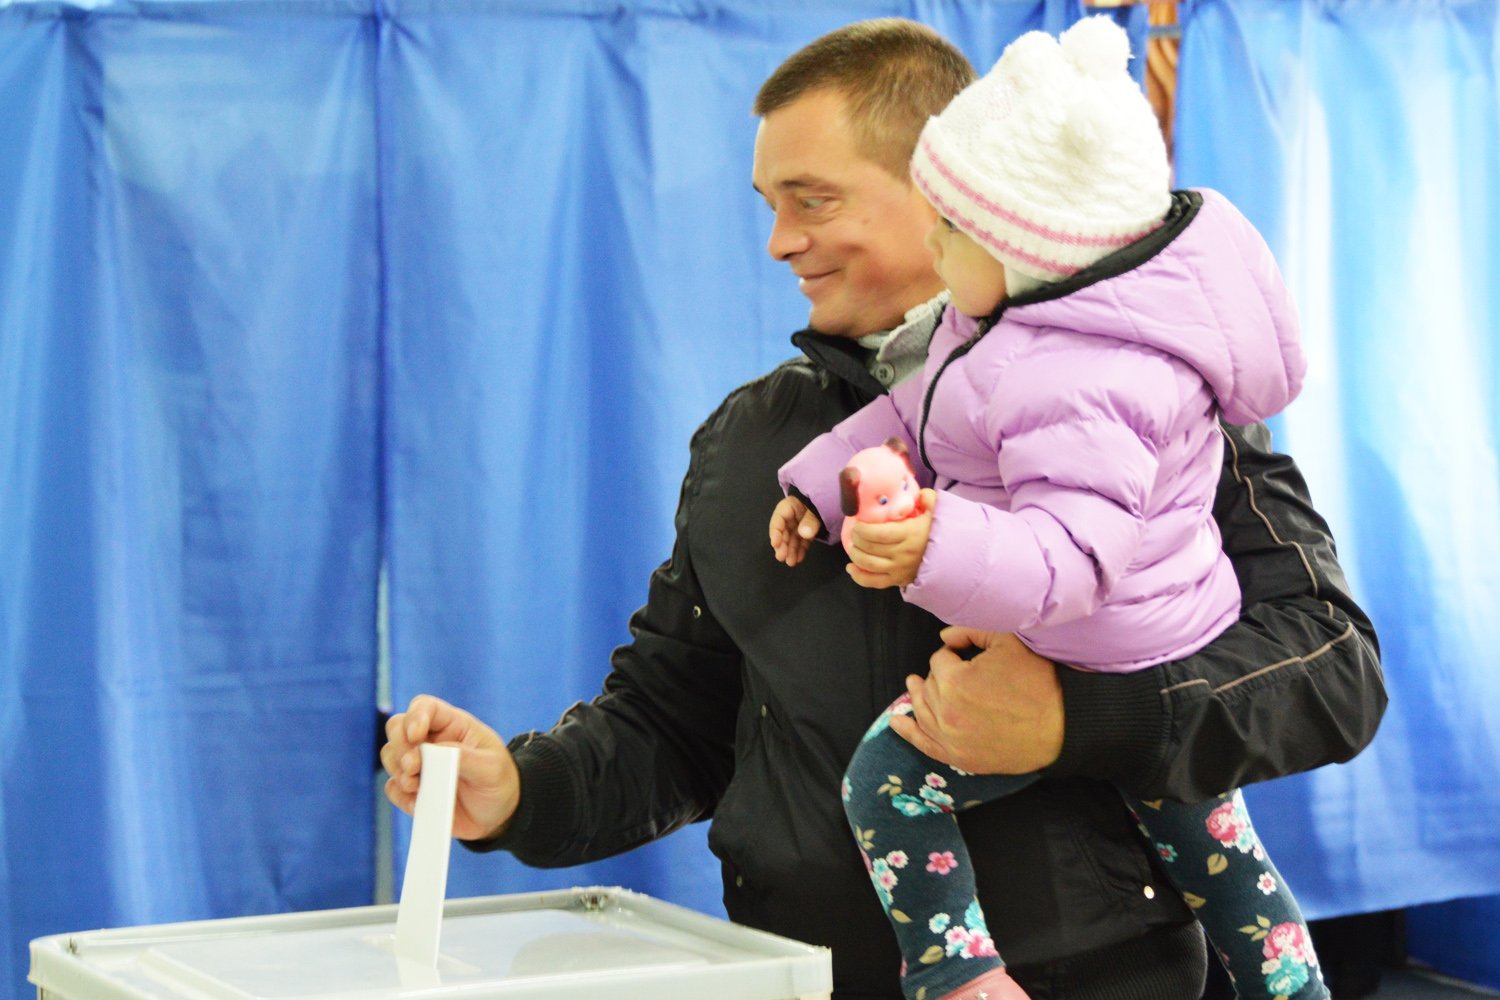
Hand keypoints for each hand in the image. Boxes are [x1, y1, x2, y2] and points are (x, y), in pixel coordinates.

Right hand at [381, 694, 521, 840]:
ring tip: (416, 786)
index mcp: (453, 725)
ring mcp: (419, 765)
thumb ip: (466, 758)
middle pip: (397, 727)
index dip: (415, 716)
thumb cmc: (498, 782)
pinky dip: (400, 796)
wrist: (498, 815)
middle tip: (413, 766)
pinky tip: (417, 804)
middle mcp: (431, 741)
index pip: (425, 707)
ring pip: (390, 756)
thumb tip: (434, 753)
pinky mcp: (413, 790)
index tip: (416, 735)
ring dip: (397, 770)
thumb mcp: (491, 769)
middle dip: (400, 745)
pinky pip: (393, 788)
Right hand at [770, 495, 821, 565]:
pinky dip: (801, 549)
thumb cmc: (826, 498)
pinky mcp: (809, 530)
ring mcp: (801, 523)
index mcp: (792, 505)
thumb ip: (810, 520)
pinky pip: (803, 541)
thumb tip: (804, 534)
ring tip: (791, 562)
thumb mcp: (817, 508)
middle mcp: (794, 515)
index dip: (775, 531)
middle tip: (782, 557)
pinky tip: (799, 558)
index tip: (776, 544)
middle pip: (784, 530)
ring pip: (792, 538)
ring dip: (791, 550)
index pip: (779, 518)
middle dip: (783, 544)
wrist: (838, 500)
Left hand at [845, 488, 935, 587]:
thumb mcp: (937, 511)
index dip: (862, 529)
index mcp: (909, 534)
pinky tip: (851, 568)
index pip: (878, 533)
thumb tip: (917, 493)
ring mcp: (899, 569)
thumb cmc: (940, 532)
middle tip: (853, 532)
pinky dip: (859, 577)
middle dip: (856, 539)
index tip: (857, 522)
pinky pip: (874, 582)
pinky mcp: (898, 581)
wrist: (955, 559)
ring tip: (852, 546)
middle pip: (870, 548)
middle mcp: (902, 554)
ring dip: (855, 555)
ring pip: (869, 565)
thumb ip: (928, 498)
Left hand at [887, 626, 1063, 773]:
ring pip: (923, 711)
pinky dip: (908, 733)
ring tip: (915, 686)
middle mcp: (946, 712)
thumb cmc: (1038, 681)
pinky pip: (924, 744)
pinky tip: (896, 723)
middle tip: (955, 671)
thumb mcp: (1008, 641)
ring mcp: (951, 739)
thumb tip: (944, 639)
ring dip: (920, 696)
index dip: (953, 654)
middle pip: (929, 685)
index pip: (939, 659)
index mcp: (955, 681)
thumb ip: (970, 631)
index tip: (967, 656)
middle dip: (939, 675)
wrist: (1063, 725)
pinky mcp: (959, 758)